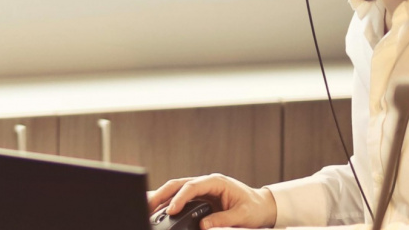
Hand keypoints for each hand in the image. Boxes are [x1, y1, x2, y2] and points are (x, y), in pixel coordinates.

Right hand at [148, 173, 275, 228]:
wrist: (261, 206)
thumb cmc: (253, 208)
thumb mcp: (242, 215)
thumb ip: (223, 220)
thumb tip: (202, 226)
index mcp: (216, 182)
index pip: (191, 187)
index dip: (179, 198)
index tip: (171, 211)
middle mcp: (205, 183)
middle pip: (177, 184)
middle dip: (161, 194)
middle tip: (147, 205)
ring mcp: (201, 189)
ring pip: (175, 190)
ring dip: (161, 198)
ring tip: (146, 208)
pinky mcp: (199, 198)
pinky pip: (179, 198)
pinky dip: (167, 203)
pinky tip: (157, 210)